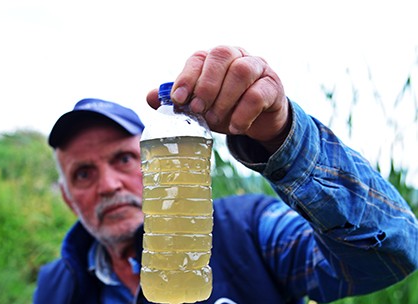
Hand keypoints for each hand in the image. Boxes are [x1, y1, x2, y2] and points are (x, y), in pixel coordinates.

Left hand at [147, 46, 290, 151]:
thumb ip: (177, 101)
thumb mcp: (199, 106)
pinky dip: (242, 114)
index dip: (187, 77)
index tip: (179, 99)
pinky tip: (234, 128)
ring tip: (214, 120)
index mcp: (214, 59)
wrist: (257, 121)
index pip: (199, 57)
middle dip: (205, 85)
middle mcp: (237, 56)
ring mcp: (258, 68)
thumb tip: (150, 97)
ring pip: (241, 71)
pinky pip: (257, 94)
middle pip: (221, 56)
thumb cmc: (224, 108)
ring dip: (223, 99)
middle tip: (197, 110)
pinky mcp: (272, 86)